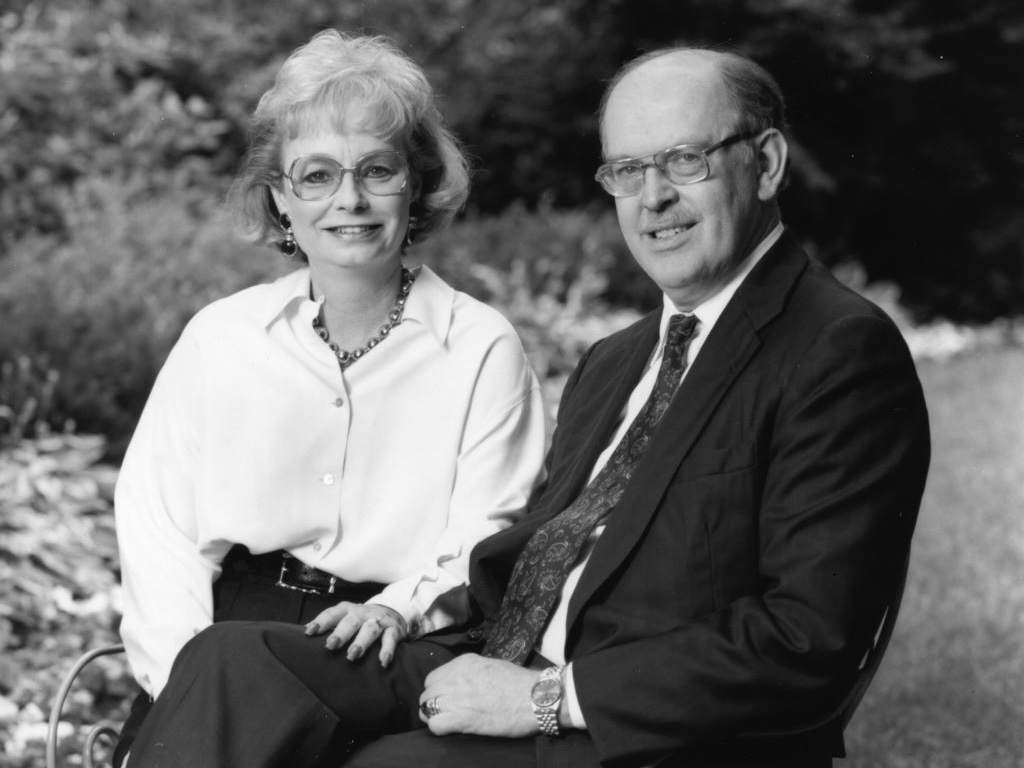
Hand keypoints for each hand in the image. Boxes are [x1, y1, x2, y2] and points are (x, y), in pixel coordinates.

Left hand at [304, 602, 407, 666]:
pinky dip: (387, 650)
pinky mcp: (394, 629)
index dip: (321, 622)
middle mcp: (363, 613)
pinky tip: (383, 661)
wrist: (393, 612)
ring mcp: (379, 620)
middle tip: (330, 646)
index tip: (309, 632)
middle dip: (341, 633)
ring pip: (370, 629)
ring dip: (361, 642)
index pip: (332, 613)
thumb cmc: (362, 620)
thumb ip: (330, 624)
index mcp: (348, 609)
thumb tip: (306, 631)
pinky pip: (391, 639)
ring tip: (352, 655)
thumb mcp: (346, 617)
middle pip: (351, 621)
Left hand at [417, 654, 537, 737]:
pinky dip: (439, 728)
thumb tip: (463, 681)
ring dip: (433, 716)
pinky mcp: (462, 718)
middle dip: (433, 703)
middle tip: (444, 711)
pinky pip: (435, 725)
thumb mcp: (492, 665)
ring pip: (426, 708)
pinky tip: (450, 729)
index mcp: (464, 662)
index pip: (434, 677)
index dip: (438, 689)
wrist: (536, 697)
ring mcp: (457, 697)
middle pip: (428, 692)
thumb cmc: (520, 682)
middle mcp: (456, 677)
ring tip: (445, 721)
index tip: (446, 697)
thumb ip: (472, 671)